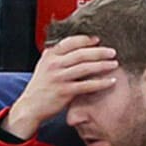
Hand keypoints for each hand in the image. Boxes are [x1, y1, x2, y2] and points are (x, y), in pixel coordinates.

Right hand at [4, 35, 118, 138]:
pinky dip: (101, 83)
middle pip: (81, 54)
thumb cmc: (40, 86)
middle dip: (99, 52)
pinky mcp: (64, 92)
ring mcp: (59, 78)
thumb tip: (74, 46)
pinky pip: (87, 85)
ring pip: (85, 68)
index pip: (70, 42)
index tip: (97, 40)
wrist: (30, 106)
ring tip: (114, 64)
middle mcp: (54, 65)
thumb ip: (56, 55)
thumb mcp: (43, 66)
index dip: (85, 40)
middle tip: (112, 52)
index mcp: (49, 56)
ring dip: (102, 65)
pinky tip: (111, 82)